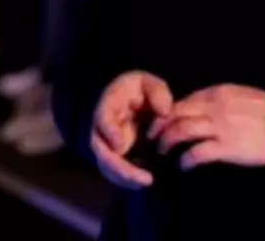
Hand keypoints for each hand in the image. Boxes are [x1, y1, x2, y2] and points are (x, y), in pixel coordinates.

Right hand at [90, 71, 172, 189]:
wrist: (133, 98)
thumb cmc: (140, 89)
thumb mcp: (150, 82)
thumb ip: (157, 92)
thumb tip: (163, 112)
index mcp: (109, 103)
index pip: (103, 118)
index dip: (109, 132)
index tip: (121, 145)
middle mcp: (102, 125)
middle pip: (101, 149)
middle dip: (118, 167)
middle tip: (143, 177)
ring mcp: (106, 142)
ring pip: (106, 165)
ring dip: (123, 177)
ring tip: (146, 182)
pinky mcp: (114, 154)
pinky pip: (114, 171)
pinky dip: (126, 180)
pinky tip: (143, 182)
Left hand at [151, 84, 264, 170]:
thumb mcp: (240, 95)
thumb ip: (219, 100)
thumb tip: (199, 109)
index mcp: (217, 92)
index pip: (184, 100)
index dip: (168, 111)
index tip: (160, 121)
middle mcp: (214, 106)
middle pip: (176, 112)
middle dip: (160, 124)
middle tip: (152, 136)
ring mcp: (220, 126)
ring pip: (182, 129)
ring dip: (168, 140)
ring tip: (163, 150)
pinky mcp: (228, 147)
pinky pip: (199, 152)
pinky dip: (186, 159)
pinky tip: (183, 165)